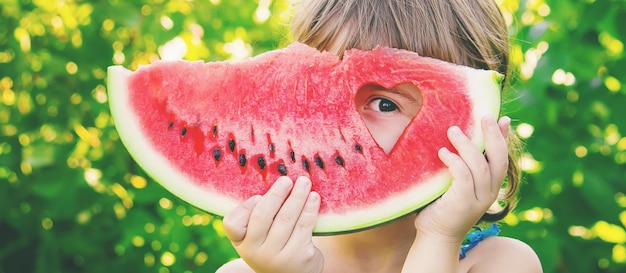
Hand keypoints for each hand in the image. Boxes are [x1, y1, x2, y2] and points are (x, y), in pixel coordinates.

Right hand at [222, 176, 323, 272]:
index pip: (232, 224)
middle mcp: (255, 252)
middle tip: (286, 179)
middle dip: (276, 194)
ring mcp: (277, 256)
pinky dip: (310, 208)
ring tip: (304, 182)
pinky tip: (314, 197)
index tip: (257, 196)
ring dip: (297, 196)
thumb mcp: (258, 236)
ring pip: (286, 218)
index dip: (244, 208)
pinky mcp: (299, 256)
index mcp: (241, 243)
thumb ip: (258, 216)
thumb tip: (275, 181)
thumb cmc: (273, 245)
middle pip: (262, 216)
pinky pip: (304, 226)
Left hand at [414, 115, 510, 242]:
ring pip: (479, 165)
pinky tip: (443, 152)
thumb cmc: (442, 206)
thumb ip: (463, 166)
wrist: (436, 236)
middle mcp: (490, 193)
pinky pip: (463, 175)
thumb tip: (458, 137)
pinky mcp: (464, 202)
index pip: (502, 158)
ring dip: (466, 145)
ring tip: (453, 130)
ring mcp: (478, 199)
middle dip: (493, 135)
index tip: (503, 118)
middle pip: (498, 159)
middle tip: (484, 116)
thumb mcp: (457, 183)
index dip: (504, 138)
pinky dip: (454, 161)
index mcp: (491, 187)